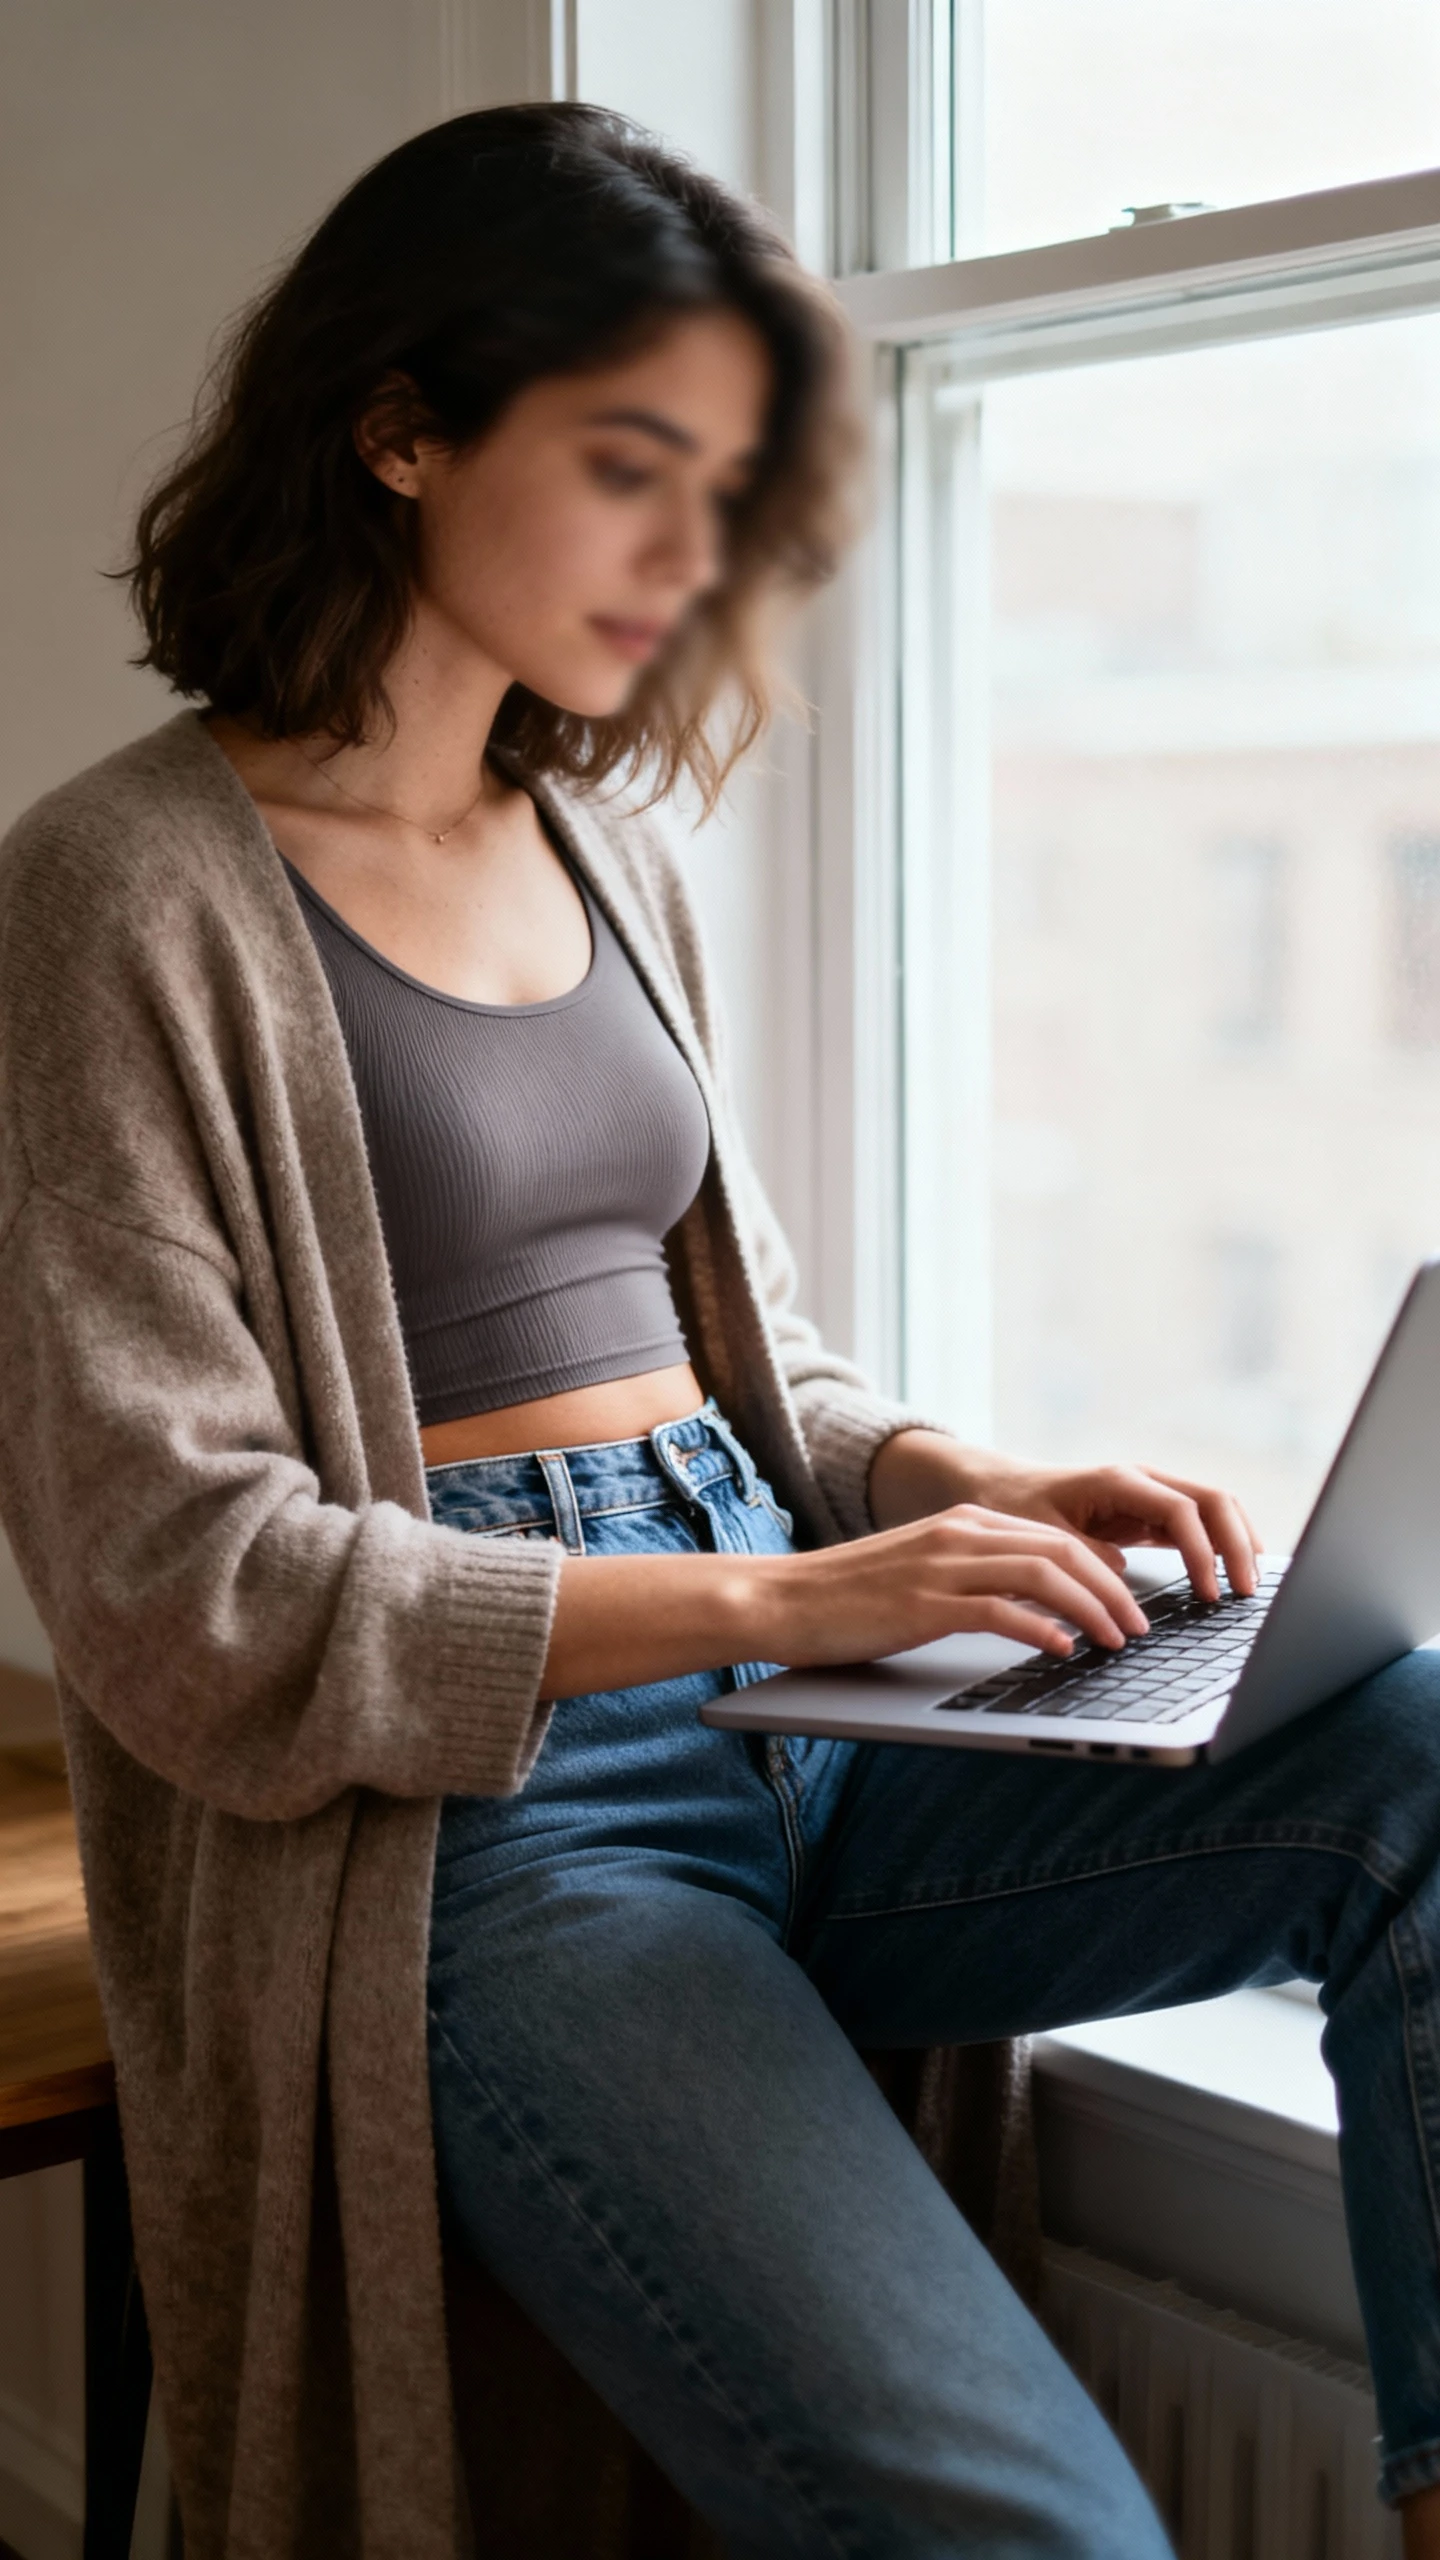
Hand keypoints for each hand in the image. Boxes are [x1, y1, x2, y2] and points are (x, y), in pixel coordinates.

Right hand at [540, 1495, 1152, 1698]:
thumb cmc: (848, 1600)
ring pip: (1044, 1574)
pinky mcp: (924, 1602)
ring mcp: (941, 1564)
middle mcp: (959, 1533)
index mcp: (963, 1523)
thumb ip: (975, 1581)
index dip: (1103, 1569)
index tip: (1131, 1604)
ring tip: (1117, 1643)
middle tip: (1141, 1630)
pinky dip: (1042, 1628)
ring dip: (1092, 1610)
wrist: (780, 1600)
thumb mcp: (922, 1576)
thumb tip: (1038, 1611)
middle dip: (1113, 1590)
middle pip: (1062, 1549)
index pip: (1055, 1536)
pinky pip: (1001, 1609)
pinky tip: (1062, 1651)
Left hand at [958, 1455, 1260, 1604]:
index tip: (1209, 1592)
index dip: (1202, 1552)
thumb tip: (1120, 1575)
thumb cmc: (1017, 1506)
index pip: (1182, 1510)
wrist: (1003, 1487)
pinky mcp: (1151, 1512)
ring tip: (1249, 1585)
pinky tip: (1229, 1573)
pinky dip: (1219, 1545)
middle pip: (1213, 1501)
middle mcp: (1144, 1481)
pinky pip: (1198, 1524)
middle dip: (1237, 1544)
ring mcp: (1151, 1494)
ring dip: (1236, 1543)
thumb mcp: (1041, 1534)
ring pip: (1214, 1509)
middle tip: (1248, 1591)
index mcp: (1119, 1481)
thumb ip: (1083, 1553)